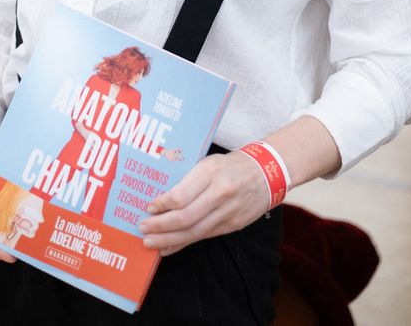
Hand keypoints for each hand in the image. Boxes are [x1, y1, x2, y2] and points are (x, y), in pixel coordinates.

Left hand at [139, 150, 269, 255]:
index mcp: (211, 172)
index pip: (181, 195)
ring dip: (169, 240)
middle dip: (161, 226)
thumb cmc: (231, 165)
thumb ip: (188, 179)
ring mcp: (228, 212)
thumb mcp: (208, 162)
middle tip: (143, 228)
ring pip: (194, 232)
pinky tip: (169, 247)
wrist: (266, 172)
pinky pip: (204, 237)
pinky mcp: (233, 226)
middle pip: (185, 217)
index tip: (149, 208)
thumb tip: (162, 199)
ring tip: (151, 243)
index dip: (162, 205)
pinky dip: (184, 244)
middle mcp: (220, 193)